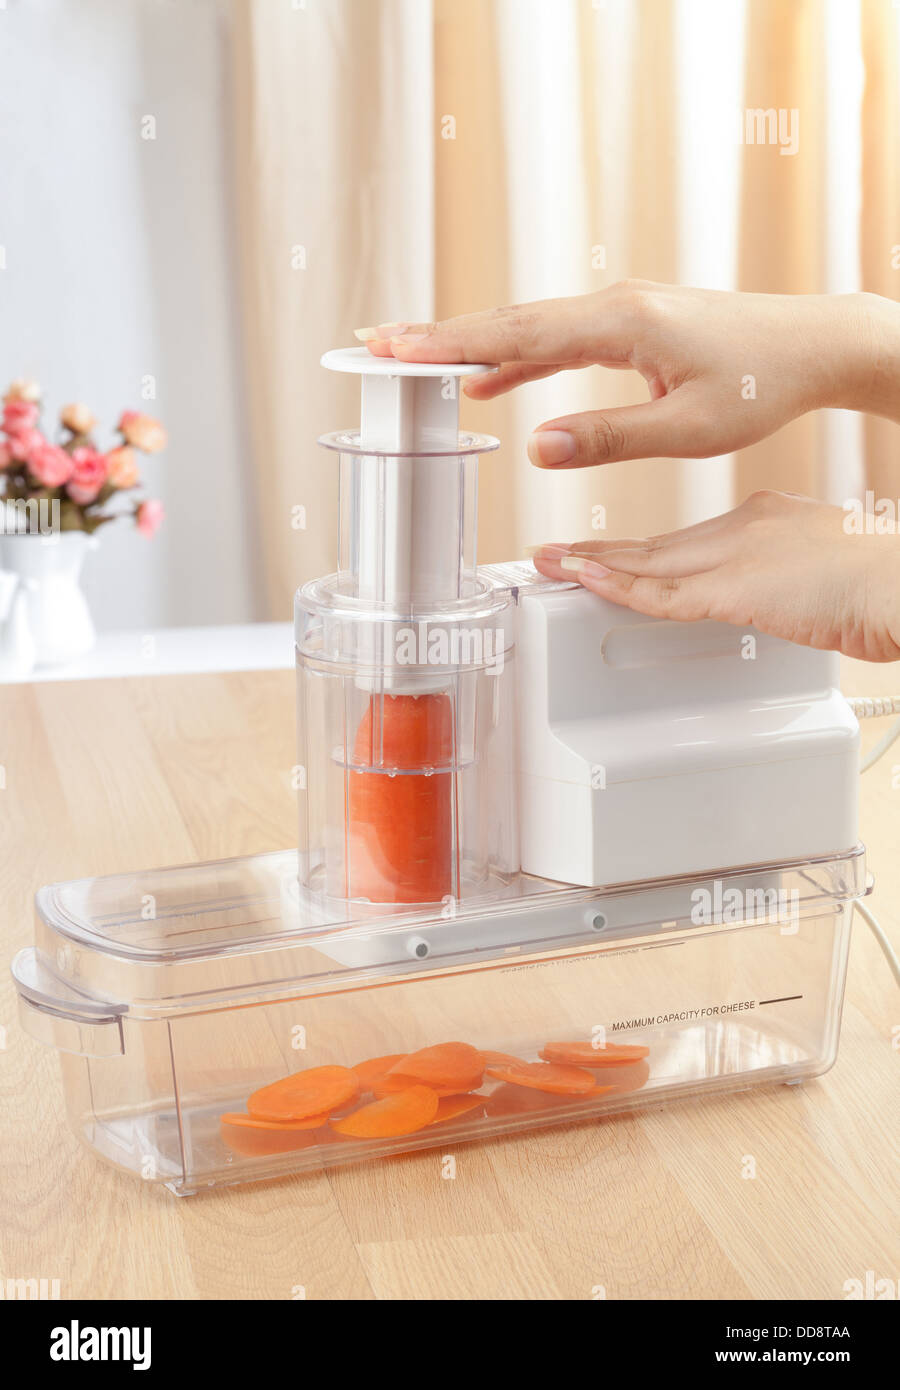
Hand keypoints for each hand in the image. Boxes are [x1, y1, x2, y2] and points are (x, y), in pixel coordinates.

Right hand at [356, 283, 899, 466]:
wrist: (810, 346)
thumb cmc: (760, 383)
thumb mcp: (687, 429)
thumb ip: (609, 438)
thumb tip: (537, 446)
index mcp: (621, 324)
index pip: (516, 332)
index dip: (449, 343)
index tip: (395, 348)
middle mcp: (613, 306)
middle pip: (506, 320)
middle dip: (437, 336)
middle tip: (372, 345)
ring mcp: (618, 312)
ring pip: (525, 327)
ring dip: (469, 344)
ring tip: (411, 358)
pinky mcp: (627, 327)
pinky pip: (555, 340)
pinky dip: (514, 356)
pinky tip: (490, 379)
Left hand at [532, 491, 899, 661]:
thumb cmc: (884, 583)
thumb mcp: (826, 575)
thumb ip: (788, 583)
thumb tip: (782, 602)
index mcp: (767, 517)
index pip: (687, 536)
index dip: (642, 549)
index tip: (612, 554)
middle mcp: (744, 527)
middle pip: (658, 545)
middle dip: (604, 553)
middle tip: (558, 552)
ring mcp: (737, 556)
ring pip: (649, 563)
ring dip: (594, 566)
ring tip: (552, 565)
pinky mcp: (736, 589)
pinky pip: (664, 593)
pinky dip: (620, 588)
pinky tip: (588, 583)